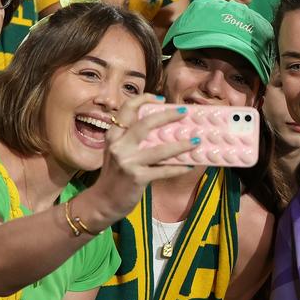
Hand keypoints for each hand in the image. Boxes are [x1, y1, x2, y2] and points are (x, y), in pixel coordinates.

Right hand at [87, 93, 199, 224]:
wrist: (102, 202)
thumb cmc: (115, 176)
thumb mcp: (117, 153)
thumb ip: (133, 140)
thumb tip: (163, 130)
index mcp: (113, 135)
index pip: (126, 109)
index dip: (144, 99)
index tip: (161, 98)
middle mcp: (118, 145)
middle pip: (145, 124)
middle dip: (168, 115)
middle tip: (185, 112)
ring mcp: (127, 161)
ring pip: (159, 149)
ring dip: (181, 145)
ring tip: (196, 141)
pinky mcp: (136, 177)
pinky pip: (164, 171)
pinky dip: (179, 168)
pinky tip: (190, 165)